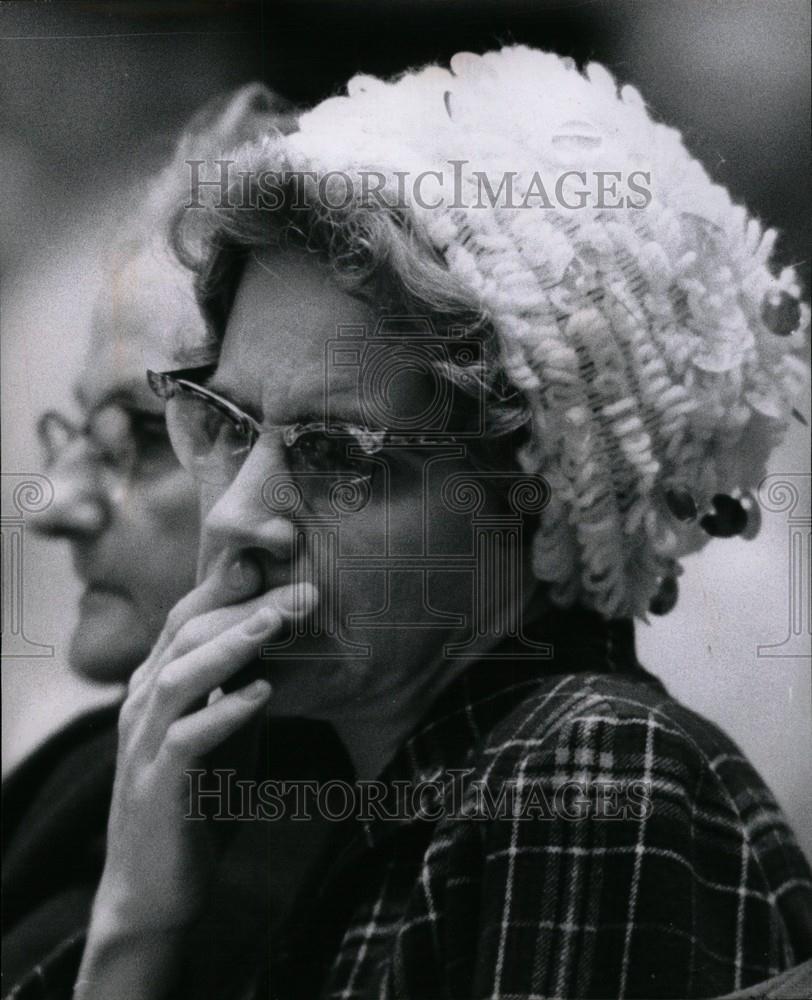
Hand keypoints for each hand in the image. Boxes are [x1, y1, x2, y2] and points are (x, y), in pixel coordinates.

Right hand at [91, 554, 316, 937]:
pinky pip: (186, 741)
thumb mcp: (226, 736)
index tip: (275, 560)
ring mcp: (144, 746)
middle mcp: (142, 706)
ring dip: (231, 646)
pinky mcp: (156, 788)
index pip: (187, 620)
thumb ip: (242, 691)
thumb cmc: (196, 804)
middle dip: (246, 608)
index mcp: (157, 687)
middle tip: (304, 589)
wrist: (156, 891)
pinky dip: (224, 712)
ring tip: (277, 622)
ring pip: (179, 678)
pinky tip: (261, 694)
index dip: (228, 588)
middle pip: (187, 636)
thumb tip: (282, 648)